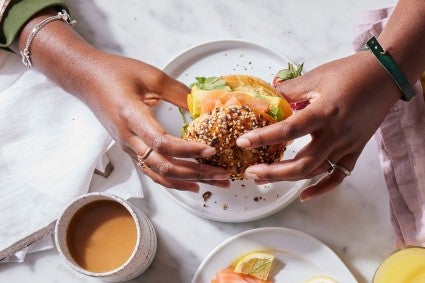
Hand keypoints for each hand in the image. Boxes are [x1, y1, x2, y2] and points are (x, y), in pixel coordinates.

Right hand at [80, 51, 229, 190]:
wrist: (87, 79)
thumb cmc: (115, 73)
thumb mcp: (150, 75)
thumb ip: (177, 91)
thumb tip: (203, 104)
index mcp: (131, 116)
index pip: (162, 143)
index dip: (187, 150)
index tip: (211, 150)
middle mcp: (128, 138)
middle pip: (164, 165)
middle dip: (196, 172)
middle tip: (221, 174)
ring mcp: (128, 147)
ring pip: (159, 174)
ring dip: (188, 181)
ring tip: (213, 182)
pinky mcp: (130, 149)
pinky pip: (152, 172)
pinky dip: (172, 181)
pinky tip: (190, 184)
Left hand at [237, 51, 399, 200]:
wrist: (386, 76)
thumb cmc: (352, 72)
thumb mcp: (317, 76)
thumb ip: (290, 90)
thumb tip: (266, 97)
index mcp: (325, 112)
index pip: (289, 130)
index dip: (263, 138)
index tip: (243, 142)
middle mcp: (336, 134)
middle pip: (302, 163)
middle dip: (272, 171)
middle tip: (250, 172)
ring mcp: (347, 146)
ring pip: (316, 172)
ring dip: (288, 179)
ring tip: (263, 178)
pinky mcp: (355, 151)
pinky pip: (338, 176)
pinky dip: (321, 189)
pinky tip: (303, 196)